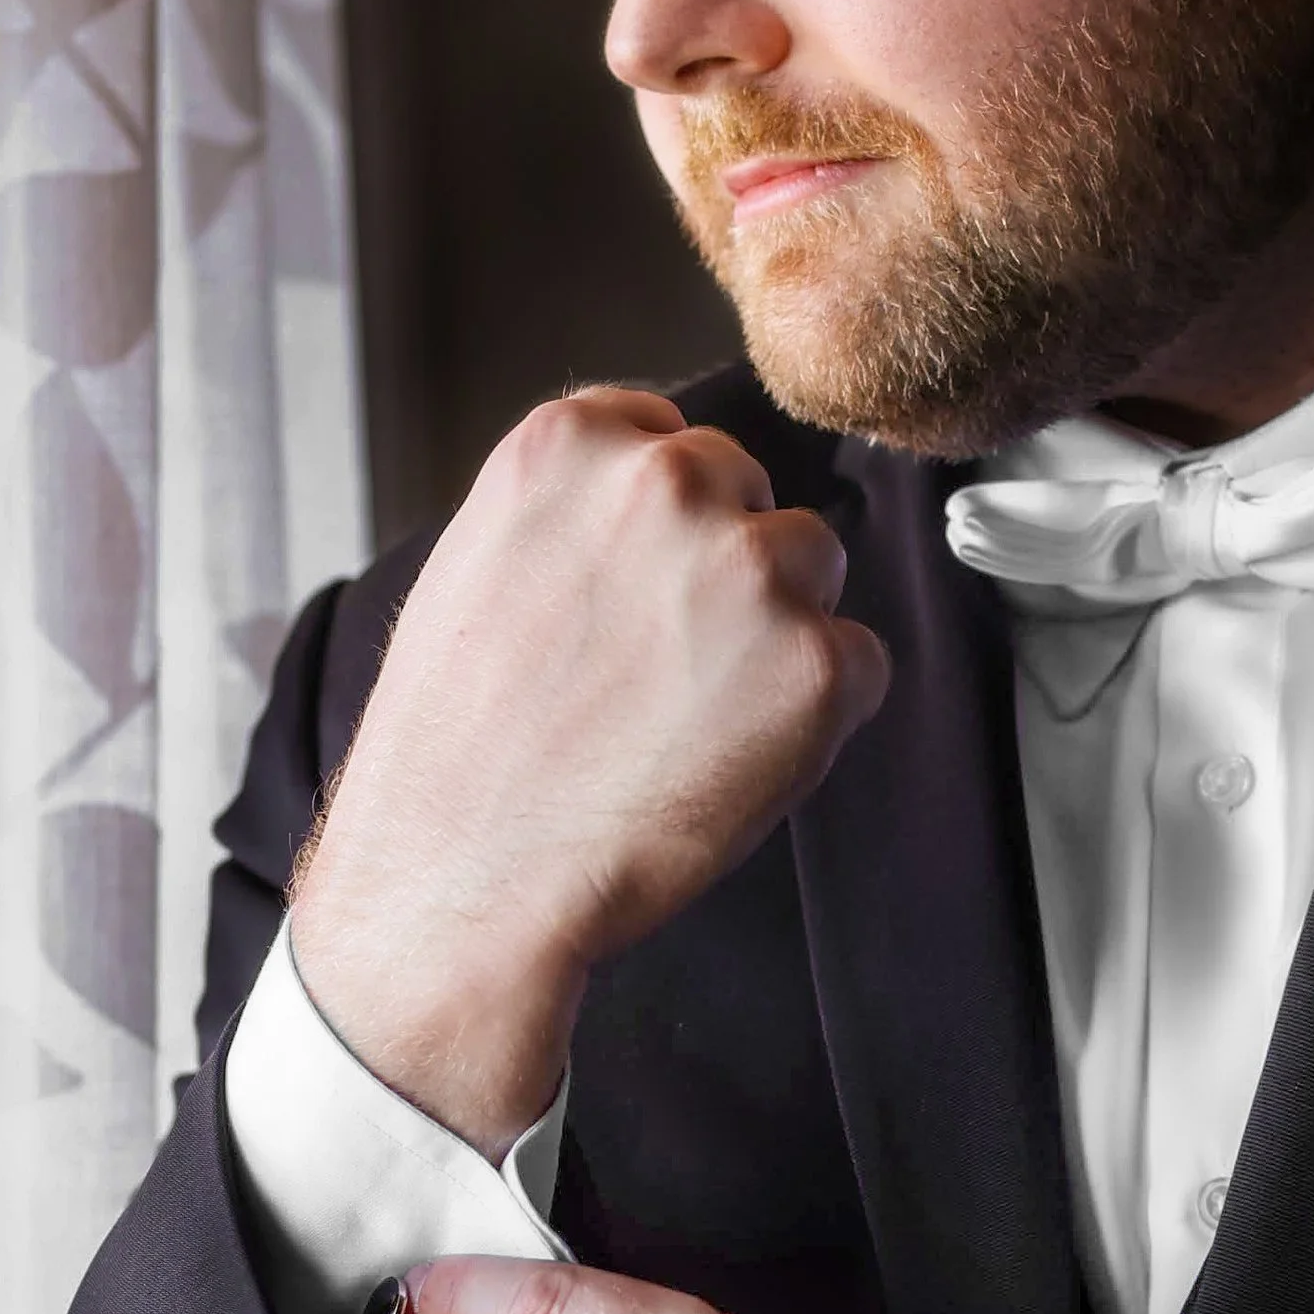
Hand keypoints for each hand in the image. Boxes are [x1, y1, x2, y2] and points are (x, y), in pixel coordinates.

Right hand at [290, 390, 889, 1151]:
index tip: (633, 583)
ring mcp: (750, 566)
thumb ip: (573, 510)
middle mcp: (667, 481)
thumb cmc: (457, 751)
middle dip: (720, 564)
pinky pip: (856, 664)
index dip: (661, 520)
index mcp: (570, 445)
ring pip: (813, 564)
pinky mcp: (818, 660)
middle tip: (655, 666)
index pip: (667, 432)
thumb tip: (649, 500)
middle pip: (748, 489)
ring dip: (775, 629)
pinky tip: (729, 759)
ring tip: (687, 716)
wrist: (466, 881)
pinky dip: (815, 716)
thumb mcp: (477, 569)